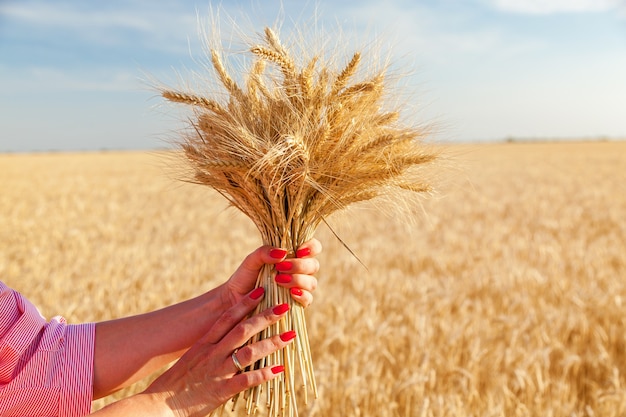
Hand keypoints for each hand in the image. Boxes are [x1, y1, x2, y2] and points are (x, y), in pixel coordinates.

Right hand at [144, 288, 294, 416]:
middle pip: (242, 330)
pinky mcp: (221, 390)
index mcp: (204, 344)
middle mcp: (212, 354)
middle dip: (265, 317)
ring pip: (249, 352)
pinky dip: (265, 374)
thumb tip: (226, 340)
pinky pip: (247, 380)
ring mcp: (218, 371)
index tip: (260, 291)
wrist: (159, 406)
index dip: (245, 304)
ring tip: (290, 336)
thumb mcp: (191, 360)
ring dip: (272, 343)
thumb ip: (209, 350)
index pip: (227, 318)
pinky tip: (280, 369)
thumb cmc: (175, 385)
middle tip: (283, 307)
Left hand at [221, 239, 321, 307]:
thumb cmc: (245, 277)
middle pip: (314, 265)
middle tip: (281, 267)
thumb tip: (282, 252)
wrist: (236, 298)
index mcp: (292, 256)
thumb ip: (264, 252)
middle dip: (299, 265)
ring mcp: (299, 288)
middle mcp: (299, 271)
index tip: (298, 251)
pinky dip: (302, 295)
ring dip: (298, 280)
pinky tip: (291, 293)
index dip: (311, 247)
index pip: (313, 247)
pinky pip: (308, 299)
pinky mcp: (296, 304)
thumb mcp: (251, 261)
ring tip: (279, 280)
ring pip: (312, 282)